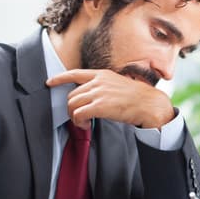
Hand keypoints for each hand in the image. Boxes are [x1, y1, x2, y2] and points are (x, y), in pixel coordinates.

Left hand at [46, 69, 174, 128]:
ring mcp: (99, 93)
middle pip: (72, 95)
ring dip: (75, 117)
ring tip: (84, 123)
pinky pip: (79, 114)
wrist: (150, 104)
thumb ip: (104, 87)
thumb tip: (93, 98)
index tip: (50, 82)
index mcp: (102, 75)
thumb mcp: (118, 85)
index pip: (75, 73)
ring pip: (73, 105)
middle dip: (72, 108)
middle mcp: (98, 82)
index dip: (60, 78)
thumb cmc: (138, 98)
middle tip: (80, 118)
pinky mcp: (100, 106)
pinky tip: (87, 125)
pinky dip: (79, 122)